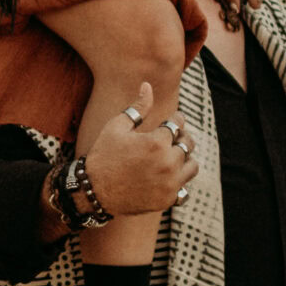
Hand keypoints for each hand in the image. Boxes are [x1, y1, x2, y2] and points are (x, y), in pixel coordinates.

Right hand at [80, 81, 199, 219]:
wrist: (93, 191)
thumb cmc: (103, 155)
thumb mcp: (117, 127)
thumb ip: (137, 108)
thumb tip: (147, 86)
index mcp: (156, 142)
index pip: (178, 123)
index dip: (174, 119)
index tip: (169, 121)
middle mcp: (167, 163)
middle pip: (187, 144)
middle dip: (180, 138)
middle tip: (171, 139)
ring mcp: (169, 183)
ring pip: (191, 166)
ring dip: (184, 160)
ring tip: (171, 158)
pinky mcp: (167, 199)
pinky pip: (185, 189)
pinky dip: (179, 182)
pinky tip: (167, 177)